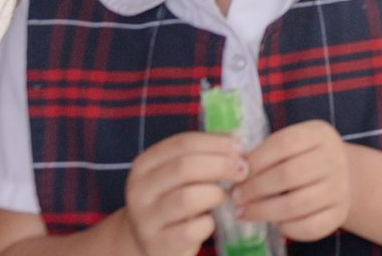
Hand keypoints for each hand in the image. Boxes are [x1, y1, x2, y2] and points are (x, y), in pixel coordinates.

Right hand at [122, 131, 245, 255]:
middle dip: (221, 165)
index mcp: (145, 165)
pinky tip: (211, 221)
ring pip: (187, 198)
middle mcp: (139, 190)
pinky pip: (191, 230)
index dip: (216, 143)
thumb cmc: (174, 198)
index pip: (182, 143)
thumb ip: (205, 152)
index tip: (240, 147)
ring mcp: (145, 219)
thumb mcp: (182, 172)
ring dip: (216, 194)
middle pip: (184, 168)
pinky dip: (208, 224)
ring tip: (227, 196)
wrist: (151, 240)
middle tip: (242, 170)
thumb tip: (237, 137)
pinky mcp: (158, 244)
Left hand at [234, 120, 352, 242]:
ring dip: (263, 211)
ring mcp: (340, 187)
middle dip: (255, 189)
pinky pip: (309, 226)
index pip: (284, 143)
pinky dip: (286, 228)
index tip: (236, 176)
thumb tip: (235, 170)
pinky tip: (273, 223)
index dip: (256, 161)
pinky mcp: (339, 213)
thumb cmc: (304, 158)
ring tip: (244, 213)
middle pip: (289, 174)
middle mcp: (335, 158)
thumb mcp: (291, 145)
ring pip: (296, 204)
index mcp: (320, 134)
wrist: (341, 176)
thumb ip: (266, 153)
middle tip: (236, 198)